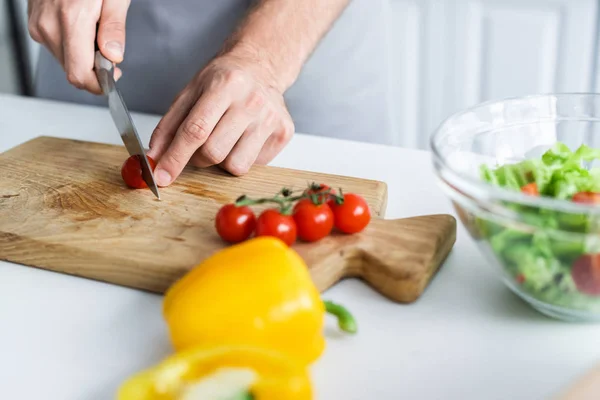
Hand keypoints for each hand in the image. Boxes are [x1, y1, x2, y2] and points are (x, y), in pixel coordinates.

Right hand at [27, 0, 129, 93]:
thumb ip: (114, 27)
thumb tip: (114, 56)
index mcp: (71, 20)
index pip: (79, 74)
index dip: (98, 85)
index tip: (113, 79)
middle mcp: (49, 26)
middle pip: (72, 70)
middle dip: (94, 69)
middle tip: (110, 51)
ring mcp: (38, 24)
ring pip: (64, 59)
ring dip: (83, 56)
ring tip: (95, 31)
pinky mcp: (34, 21)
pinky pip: (56, 45)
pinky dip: (72, 44)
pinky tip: (82, 26)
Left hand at [147, 51, 294, 184]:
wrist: (260, 67)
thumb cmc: (223, 81)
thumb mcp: (190, 92)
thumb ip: (169, 126)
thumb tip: (153, 160)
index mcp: (225, 84)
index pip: (195, 130)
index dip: (175, 157)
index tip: (161, 177)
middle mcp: (252, 101)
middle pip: (214, 152)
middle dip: (198, 159)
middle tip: (199, 147)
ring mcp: (272, 118)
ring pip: (236, 165)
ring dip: (222, 161)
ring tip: (225, 139)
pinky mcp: (284, 132)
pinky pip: (255, 165)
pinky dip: (242, 157)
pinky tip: (244, 138)